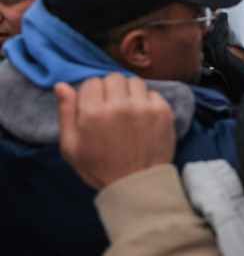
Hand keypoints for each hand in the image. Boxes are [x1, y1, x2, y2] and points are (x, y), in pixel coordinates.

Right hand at [56, 74, 175, 190]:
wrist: (135, 185)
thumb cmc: (100, 167)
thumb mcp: (71, 146)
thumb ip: (66, 112)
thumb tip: (62, 85)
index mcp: (93, 113)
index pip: (92, 82)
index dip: (92, 94)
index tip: (95, 107)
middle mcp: (119, 106)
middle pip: (114, 78)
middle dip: (110, 90)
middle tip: (111, 109)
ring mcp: (143, 107)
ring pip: (134, 82)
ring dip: (129, 93)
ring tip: (127, 112)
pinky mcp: (163, 111)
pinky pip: (153, 93)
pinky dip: (147, 102)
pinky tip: (142, 119)